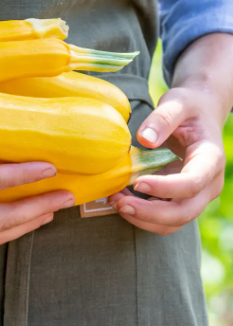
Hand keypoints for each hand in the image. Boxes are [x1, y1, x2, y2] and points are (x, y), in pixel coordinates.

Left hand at [108, 85, 225, 234]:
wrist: (200, 114)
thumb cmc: (189, 107)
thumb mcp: (177, 103)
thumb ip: (162, 119)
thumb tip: (144, 138)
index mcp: (211, 159)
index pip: (192, 183)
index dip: (165, 188)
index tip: (138, 183)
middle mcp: (208, 183)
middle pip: (184, 212)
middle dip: (150, 213)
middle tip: (118, 202)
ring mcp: (196, 196)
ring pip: (173, 222)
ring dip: (142, 218)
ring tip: (115, 201)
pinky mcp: (181, 200)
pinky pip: (163, 219)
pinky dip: (141, 215)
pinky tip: (121, 199)